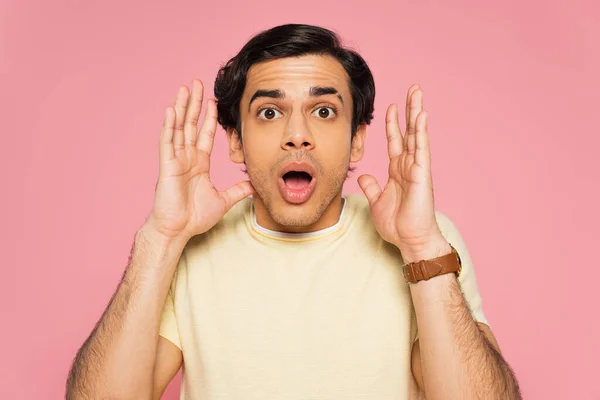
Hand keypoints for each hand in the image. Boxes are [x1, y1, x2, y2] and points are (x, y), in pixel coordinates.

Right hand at [146, 80, 253, 240]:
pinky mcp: (168, 166)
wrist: (178, 230)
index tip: (213, 102)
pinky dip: (169, 126)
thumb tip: (254, 186)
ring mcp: (176, 160)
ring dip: (181, 107)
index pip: (204, 134)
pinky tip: (171, 110)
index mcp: (198, 164)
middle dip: (195, 104)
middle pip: (191, 124)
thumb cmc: (195, 218)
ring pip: (179, 128)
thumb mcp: (223, 200)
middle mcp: (187, 158)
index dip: (208, 117)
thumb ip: (238, 191)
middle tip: (197, 83)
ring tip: (184, 88)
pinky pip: (168, 142)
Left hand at [357, 84, 448, 262]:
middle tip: (412, 89)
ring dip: (417, 113)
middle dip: (409, 110)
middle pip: (409, 131)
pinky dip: (421, 131)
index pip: (395, 141)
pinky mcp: (422, 174)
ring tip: (417, 93)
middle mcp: (408, 165)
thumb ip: (372, 186)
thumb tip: (365, 176)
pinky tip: (421, 115)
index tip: (390, 107)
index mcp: (397, 171)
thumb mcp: (376, 201)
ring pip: (417, 134)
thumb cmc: (398, 224)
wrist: (410, 240)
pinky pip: (421, 148)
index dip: (392, 124)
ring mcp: (416, 168)